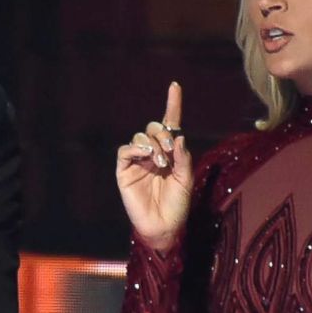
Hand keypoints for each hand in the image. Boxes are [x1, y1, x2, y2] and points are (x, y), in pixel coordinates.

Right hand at [116, 82, 192, 253]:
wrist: (164, 226)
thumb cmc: (178, 205)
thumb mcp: (186, 178)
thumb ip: (183, 157)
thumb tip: (178, 136)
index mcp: (169, 153)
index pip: (170, 124)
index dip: (172, 105)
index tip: (175, 86)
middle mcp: (152, 154)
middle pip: (153, 128)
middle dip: (161, 134)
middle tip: (168, 151)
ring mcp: (137, 161)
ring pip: (139, 138)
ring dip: (151, 145)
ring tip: (159, 163)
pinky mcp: (124, 171)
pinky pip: (125, 152)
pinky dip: (135, 149)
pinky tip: (145, 157)